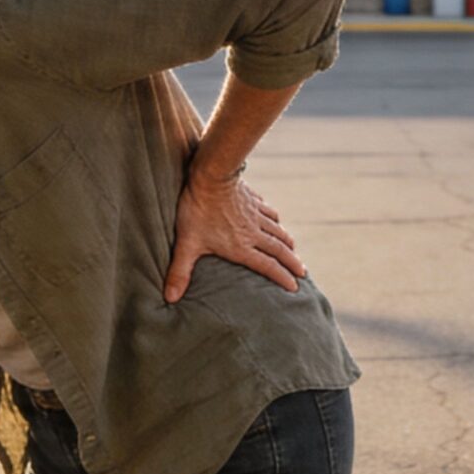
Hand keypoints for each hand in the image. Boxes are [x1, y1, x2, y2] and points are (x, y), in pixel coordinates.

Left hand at [165, 171, 304, 302]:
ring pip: (278, 231)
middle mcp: (253, 233)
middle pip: (278, 250)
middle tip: (303, 273)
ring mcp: (255, 215)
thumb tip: (169, 298)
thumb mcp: (187, 244)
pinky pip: (270, 212)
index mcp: (241, 247)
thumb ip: (180, 272)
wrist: (210, 176)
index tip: (294, 287)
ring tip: (294, 251)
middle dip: (292, 263)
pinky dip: (276, 221)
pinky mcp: (253, 201)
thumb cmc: (197, 211)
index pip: (267, 266)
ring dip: (288, 243)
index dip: (281, 277)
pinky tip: (276, 221)